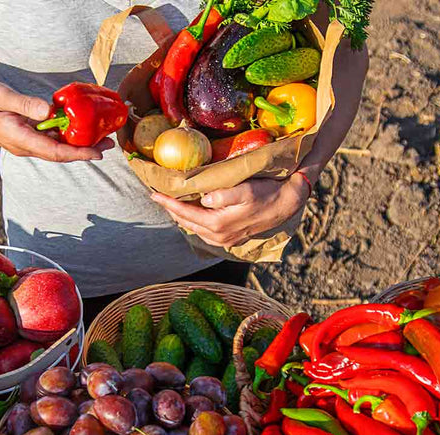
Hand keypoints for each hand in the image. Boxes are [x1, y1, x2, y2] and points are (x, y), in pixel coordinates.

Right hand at [0, 79, 113, 161]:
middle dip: (85, 151)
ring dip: (77, 145)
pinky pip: (48, 140)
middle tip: (109, 144)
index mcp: (20, 139)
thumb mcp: (3, 96)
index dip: (78, 153)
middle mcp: (24, 146)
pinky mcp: (23, 136)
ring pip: (55, 148)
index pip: (55, 152)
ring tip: (100, 138)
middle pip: (60, 154)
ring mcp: (23, 142)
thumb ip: (27, 104)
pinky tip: (77, 127)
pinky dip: (65, 136)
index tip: (97, 153)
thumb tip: (49, 111)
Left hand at [150, 175, 310, 247]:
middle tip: (157, 196)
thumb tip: (204, 199)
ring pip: (194, 228)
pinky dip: (193, 222)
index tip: (153, 193)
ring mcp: (224, 239)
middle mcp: (218, 235)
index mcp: (218, 224)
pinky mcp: (230, 238)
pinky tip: (191, 214)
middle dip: (170, 209)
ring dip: (181, 216)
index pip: (185, 212)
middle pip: (186, 222)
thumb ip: (224, 196)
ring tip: (170, 204)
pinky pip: (204, 232)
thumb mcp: (246, 191)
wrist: (286, 204)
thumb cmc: (266, 193)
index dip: (168, 203)